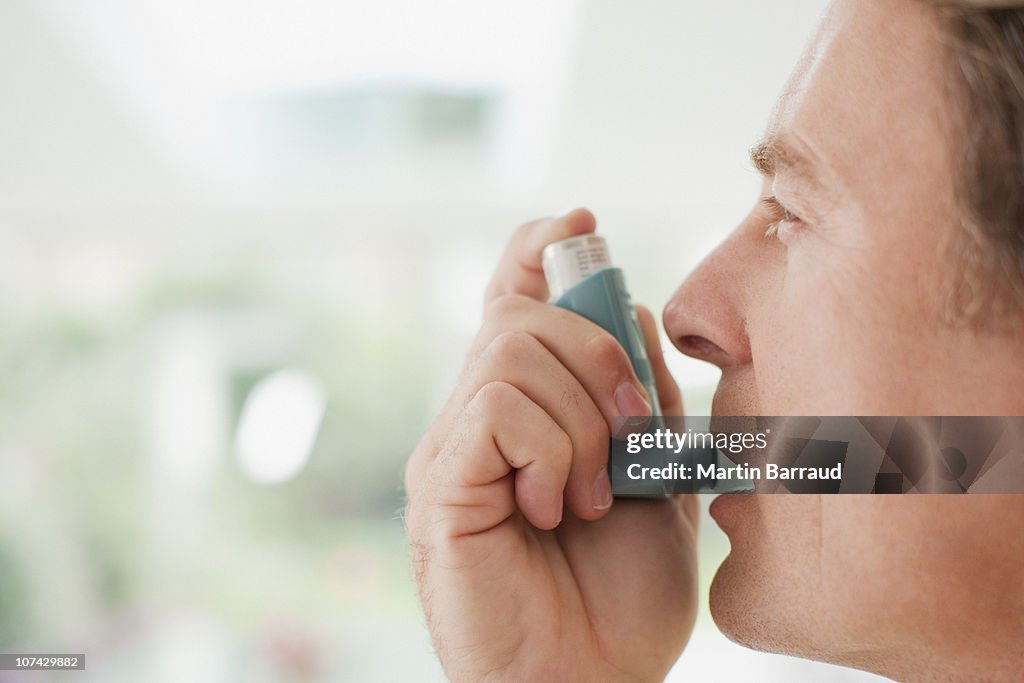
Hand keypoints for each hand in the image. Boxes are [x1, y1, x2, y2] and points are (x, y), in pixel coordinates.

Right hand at [404, 209, 698, 681]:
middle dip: (599, 354)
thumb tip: (631, 309)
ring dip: (582, 419)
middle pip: (522, 312)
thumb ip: (641, 396)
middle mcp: (476, 416)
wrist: (591, 681)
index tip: (580, 222)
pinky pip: (497, 408)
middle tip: (634, 436)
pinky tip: (554, 507)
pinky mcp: (440, 483)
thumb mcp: (656, 476)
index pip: (512, 297)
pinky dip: (551, 450)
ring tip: (592, 494)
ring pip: (512, 350)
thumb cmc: (620, 592)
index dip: (538, 249)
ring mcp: (452, 447)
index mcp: (525, 409)